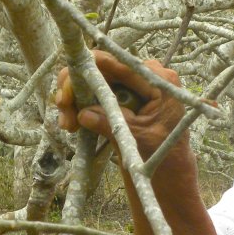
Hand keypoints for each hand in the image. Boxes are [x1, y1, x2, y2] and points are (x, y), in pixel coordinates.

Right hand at [54, 51, 184, 158]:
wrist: (170, 169)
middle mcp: (147, 76)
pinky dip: (82, 106)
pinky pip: (98, 93)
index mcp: (160, 81)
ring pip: (96, 81)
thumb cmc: (162, 154)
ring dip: (77, 99)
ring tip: (67, 124)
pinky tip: (71, 124)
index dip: (93, 67)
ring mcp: (134, 84)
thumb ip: (112, 124)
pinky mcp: (123, 95)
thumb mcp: (137, 139)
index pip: (122, 65)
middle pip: (105, 69)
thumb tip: (84, 114)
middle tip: (62, 106)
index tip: (70, 75)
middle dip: (79, 87)